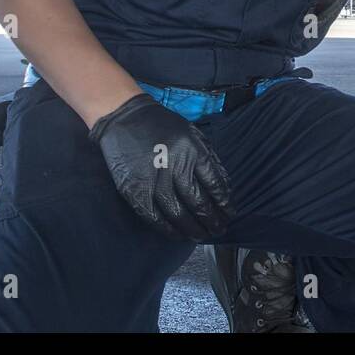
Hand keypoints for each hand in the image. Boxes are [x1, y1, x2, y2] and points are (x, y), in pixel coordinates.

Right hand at [88, 93, 231, 240]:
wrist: (124, 118)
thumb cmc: (162, 126)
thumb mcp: (193, 133)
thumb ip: (209, 158)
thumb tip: (224, 186)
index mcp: (192, 152)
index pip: (215, 184)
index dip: (224, 203)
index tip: (229, 213)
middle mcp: (175, 168)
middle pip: (199, 203)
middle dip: (212, 220)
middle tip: (219, 230)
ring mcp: (153, 181)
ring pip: (178, 215)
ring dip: (193, 230)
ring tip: (203, 236)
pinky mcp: (135, 191)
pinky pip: (155, 218)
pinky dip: (169, 230)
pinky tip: (179, 235)